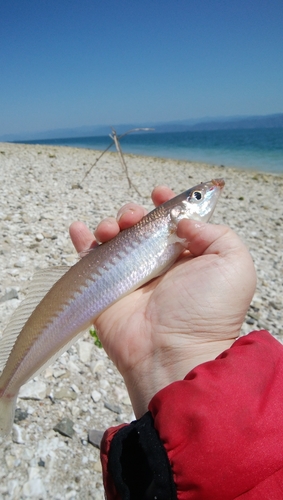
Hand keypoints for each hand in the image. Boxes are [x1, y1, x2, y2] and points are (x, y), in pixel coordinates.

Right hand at [69, 186, 256, 416]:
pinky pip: (88, 260)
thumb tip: (184, 223)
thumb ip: (218, 234)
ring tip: (110, 230)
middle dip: (135, 212)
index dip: (167, 203)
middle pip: (141, 226)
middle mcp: (159, 264)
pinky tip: (79, 229)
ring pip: (115, 238)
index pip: (175, 223)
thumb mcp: (234, 266)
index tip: (159, 192)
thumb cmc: (207, 311)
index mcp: (189, 257)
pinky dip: (81, 241)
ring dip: (110, 224)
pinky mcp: (106, 287)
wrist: (172, 352)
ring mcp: (131, 275)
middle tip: (134, 219)